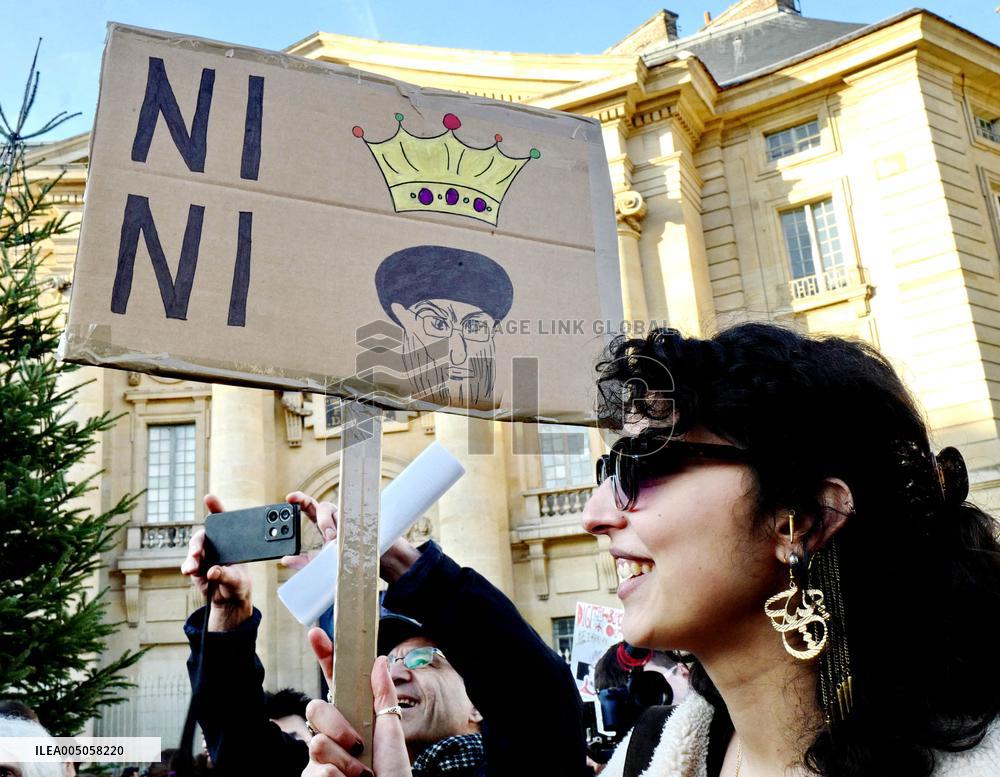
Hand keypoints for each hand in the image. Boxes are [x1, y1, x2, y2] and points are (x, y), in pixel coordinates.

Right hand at [180, 495, 251, 630]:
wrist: (229, 598)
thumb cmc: (238, 582)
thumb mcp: (238, 580)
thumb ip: (226, 575)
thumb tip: (212, 572)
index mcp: (229, 540)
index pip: (222, 520)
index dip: (215, 507)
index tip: (209, 498)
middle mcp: (215, 544)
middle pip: (203, 536)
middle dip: (198, 542)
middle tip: (196, 552)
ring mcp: (203, 555)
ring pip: (194, 550)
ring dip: (191, 557)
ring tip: (192, 568)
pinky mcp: (195, 567)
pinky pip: (189, 565)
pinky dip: (187, 567)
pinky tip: (188, 571)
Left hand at [284, 492, 418, 581]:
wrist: (371, 561)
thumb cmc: (343, 559)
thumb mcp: (320, 562)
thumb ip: (303, 561)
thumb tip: (285, 559)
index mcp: (322, 523)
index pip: (308, 507)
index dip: (299, 499)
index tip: (289, 497)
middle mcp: (333, 517)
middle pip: (322, 507)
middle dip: (322, 518)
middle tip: (327, 535)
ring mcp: (347, 517)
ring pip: (338, 512)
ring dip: (335, 524)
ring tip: (336, 539)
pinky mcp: (359, 519)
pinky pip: (354, 516)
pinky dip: (350, 525)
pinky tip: (350, 536)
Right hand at [302, 657, 410, 776]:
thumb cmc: (393, 768)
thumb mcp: (392, 730)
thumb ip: (384, 695)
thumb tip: (380, 659)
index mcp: (351, 714)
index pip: (334, 681)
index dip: (325, 657)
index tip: (316, 634)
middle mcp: (330, 732)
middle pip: (315, 709)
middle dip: (338, 728)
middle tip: (359, 745)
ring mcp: (319, 755)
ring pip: (316, 743)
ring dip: (345, 762)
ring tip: (361, 774)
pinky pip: (317, 770)